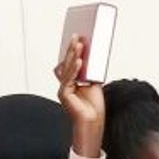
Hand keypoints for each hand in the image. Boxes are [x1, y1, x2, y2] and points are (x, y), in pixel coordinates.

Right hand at [55, 36, 104, 156]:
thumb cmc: (94, 107)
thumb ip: (90, 71)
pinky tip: (79, 60)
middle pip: (67, 62)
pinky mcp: (64, 94)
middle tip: (77, 36)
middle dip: (71, 48)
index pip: (69, 62)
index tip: (77, 37)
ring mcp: (63, 89)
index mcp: (71, 81)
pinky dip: (74, 69)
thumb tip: (92, 57)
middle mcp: (65, 84)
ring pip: (67, 68)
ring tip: (79, 44)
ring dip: (73, 55)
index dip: (71, 50)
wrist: (93, 123)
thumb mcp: (94, 84)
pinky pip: (69, 78)